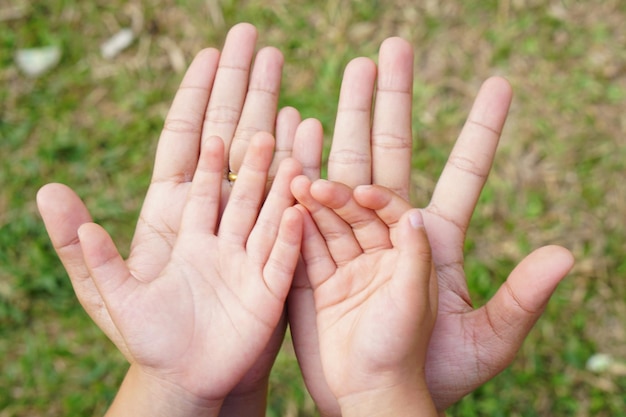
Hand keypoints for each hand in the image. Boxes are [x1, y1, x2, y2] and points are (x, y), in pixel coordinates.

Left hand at [82, 133, 301, 411]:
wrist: (183, 379)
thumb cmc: (149, 340)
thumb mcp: (114, 298)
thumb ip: (94, 257)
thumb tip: (52, 200)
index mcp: (189, 243)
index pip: (200, 195)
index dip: (207, 167)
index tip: (212, 137)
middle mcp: (223, 249)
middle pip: (240, 201)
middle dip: (251, 169)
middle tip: (261, 133)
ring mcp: (248, 269)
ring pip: (268, 224)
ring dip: (279, 195)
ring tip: (292, 163)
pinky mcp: (268, 293)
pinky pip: (282, 260)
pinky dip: (290, 238)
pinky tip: (298, 212)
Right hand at [286, 37, 574, 413]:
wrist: (373, 400)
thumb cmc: (433, 373)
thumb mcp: (487, 343)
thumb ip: (519, 299)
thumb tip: (565, 253)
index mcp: (437, 241)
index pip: (463, 173)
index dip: (481, 130)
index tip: (499, 84)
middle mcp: (393, 230)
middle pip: (392, 155)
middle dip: (391, 103)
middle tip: (389, 51)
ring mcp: (352, 239)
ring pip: (345, 170)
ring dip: (342, 124)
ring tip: (343, 76)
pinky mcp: (314, 257)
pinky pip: (306, 210)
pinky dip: (301, 169)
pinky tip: (296, 131)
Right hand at [292, 178, 437, 416]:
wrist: (369, 391)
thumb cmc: (399, 347)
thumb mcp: (412, 299)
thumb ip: (414, 255)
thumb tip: (415, 213)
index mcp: (407, 260)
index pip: (394, 216)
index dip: (377, 200)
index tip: (359, 191)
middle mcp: (380, 261)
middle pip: (358, 219)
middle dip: (338, 200)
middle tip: (313, 184)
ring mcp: (351, 273)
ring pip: (332, 233)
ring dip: (314, 211)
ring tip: (293, 187)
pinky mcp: (326, 288)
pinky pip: (312, 257)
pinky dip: (300, 237)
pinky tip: (287, 215)